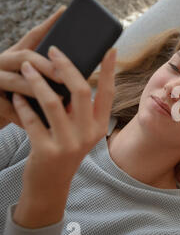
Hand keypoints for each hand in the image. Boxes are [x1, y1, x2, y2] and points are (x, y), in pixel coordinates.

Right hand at [0, 6, 65, 127]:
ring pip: (13, 80)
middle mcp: (3, 61)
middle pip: (25, 56)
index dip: (49, 24)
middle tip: (66, 75)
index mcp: (17, 55)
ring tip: (58, 98)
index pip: (34, 35)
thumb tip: (78, 74)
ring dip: (37, 90)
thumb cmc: (19, 99)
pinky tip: (36, 122)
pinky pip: (5, 107)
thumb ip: (48, 75)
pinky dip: (22, 115)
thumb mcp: (33, 83)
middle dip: (47, 65)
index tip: (66, 11)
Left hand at [12, 45, 116, 227]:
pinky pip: (32, 120)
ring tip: (26, 67)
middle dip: (66, 66)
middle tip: (53, 50)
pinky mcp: (47, 151)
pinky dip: (22, 105)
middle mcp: (89, 134)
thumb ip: (81, 111)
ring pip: (54, 102)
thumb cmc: (64, 151)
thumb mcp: (80, 132)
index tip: (109, 50)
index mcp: (99, 127)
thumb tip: (74, 78)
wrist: (51, 184)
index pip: (108, 93)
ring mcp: (69, 144)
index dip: (108, 71)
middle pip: (81, 91)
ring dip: (37, 81)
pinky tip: (16, 96)